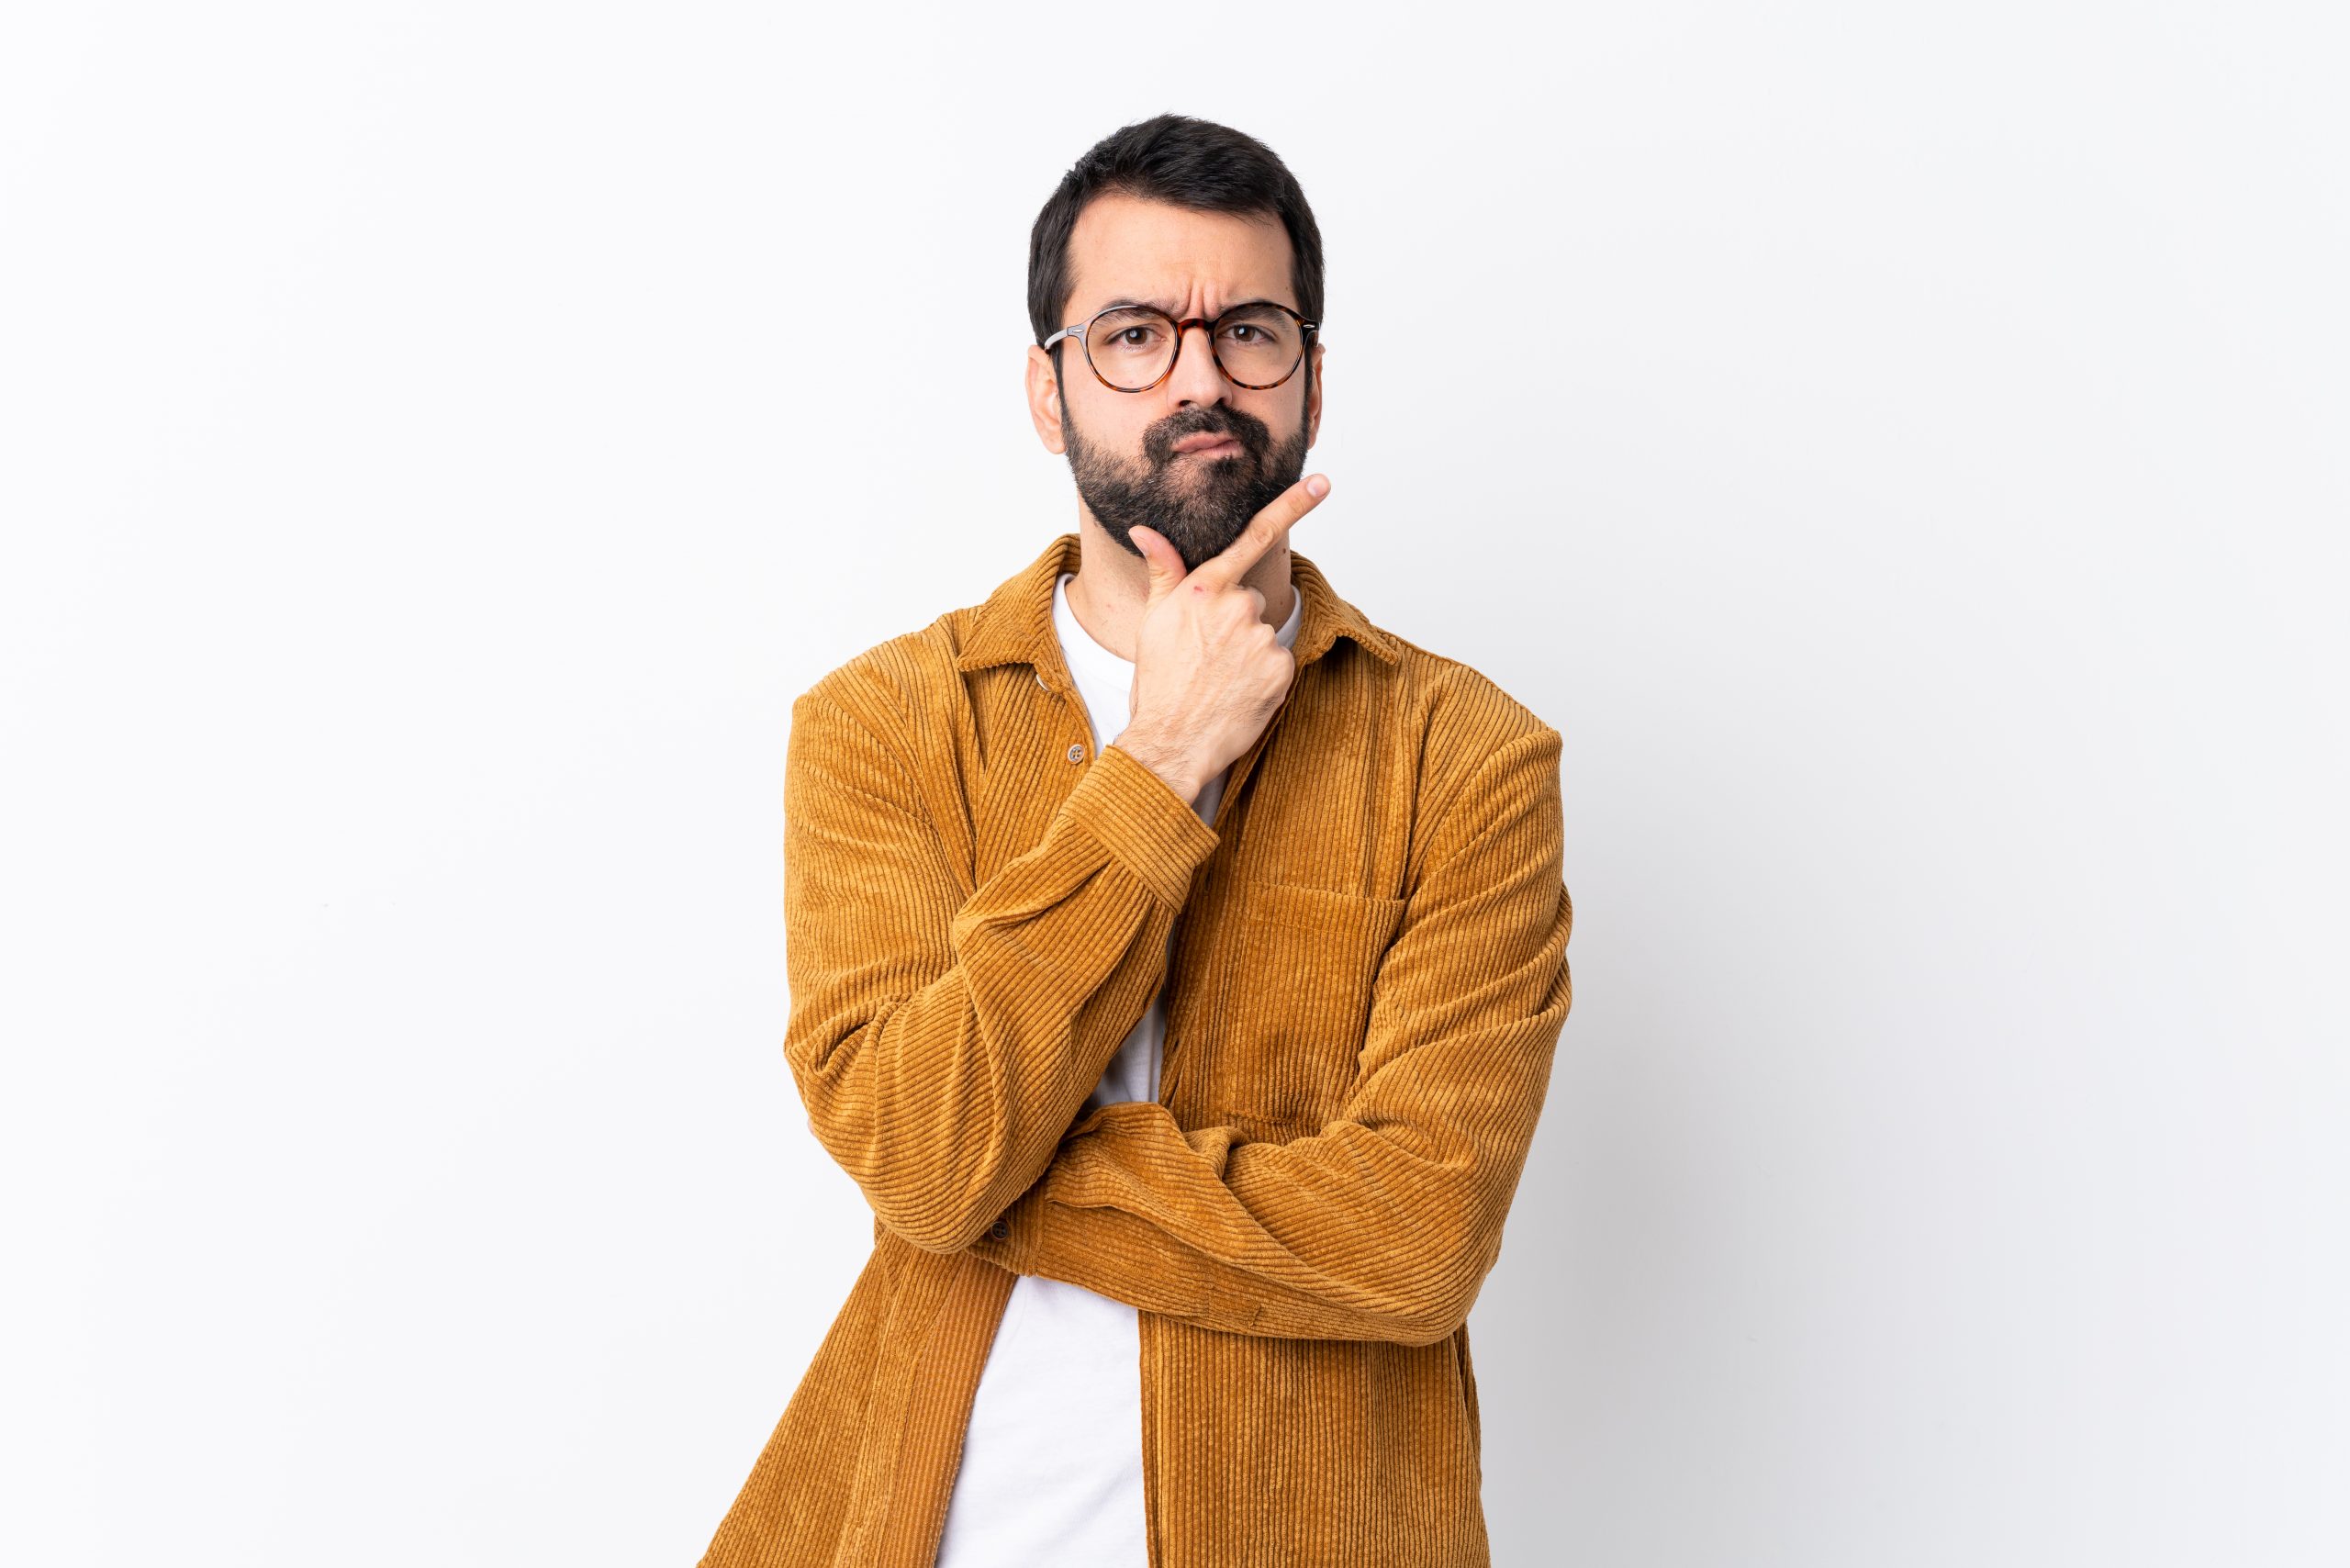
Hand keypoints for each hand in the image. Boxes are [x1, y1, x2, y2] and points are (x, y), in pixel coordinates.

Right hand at [1112, 473, 1331, 801]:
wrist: (1170, 741)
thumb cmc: (1158, 684)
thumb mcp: (1152, 621)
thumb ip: (1163, 571)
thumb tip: (1145, 530)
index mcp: (1203, 589)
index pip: (1253, 537)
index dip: (1292, 506)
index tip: (1322, 484)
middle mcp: (1236, 607)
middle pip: (1248, 601)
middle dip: (1233, 623)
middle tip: (1204, 656)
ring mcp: (1261, 638)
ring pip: (1262, 633)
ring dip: (1247, 652)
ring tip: (1217, 678)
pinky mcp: (1281, 669)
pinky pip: (1278, 662)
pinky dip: (1263, 676)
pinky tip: (1237, 691)